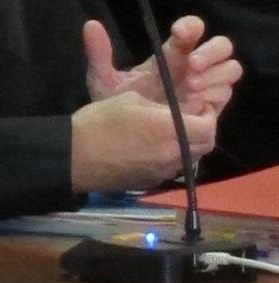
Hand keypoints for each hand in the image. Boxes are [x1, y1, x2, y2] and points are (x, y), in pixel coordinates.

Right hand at [70, 91, 217, 195]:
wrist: (73, 157)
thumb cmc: (99, 122)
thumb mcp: (130, 99)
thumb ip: (159, 106)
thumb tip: (172, 113)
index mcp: (169, 130)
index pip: (209, 127)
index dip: (209, 115)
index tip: (198, 105)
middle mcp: (172, 154)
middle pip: (204, 145)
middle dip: (201, 130)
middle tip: (188, 117)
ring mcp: (162, 172)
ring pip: (188, 157)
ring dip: (186, 144)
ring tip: (168, 131)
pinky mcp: (150, 182)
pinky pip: (170, 167)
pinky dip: (169, 156)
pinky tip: (149, 147)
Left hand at [83, 17, 239, 117]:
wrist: (129, 138)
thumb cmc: (122, 103)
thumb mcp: (105, 80)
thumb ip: (98, 54)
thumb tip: (90, 24)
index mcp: (171, 55)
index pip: (190, 32)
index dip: (191, 27)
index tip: (180, 32)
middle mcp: (192, 67)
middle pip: (221, 46)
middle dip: (210, 52)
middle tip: (191, 65)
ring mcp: (205, 86)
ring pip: (230, 69)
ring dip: (215, 75)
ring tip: (191, 86)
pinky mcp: (211, 108)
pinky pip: (225, 95)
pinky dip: (215, 95)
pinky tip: (197, 103)